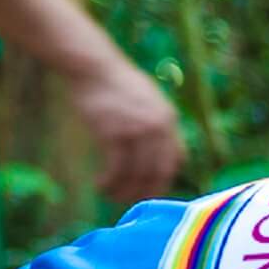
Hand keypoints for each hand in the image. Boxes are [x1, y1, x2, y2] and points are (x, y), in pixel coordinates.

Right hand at [66, 56, 181, 202]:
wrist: (92, 66)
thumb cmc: (116, 84)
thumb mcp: (149, 100)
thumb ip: (158, 125)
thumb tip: (160, 154)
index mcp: (170, 120)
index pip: (176, 160)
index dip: (163, 179)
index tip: (150, 189)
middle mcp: (159, 127)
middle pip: (159, 172)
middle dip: (145, 192)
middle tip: (130, 201)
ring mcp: (138, 130)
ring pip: (137, 174)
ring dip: (123, 190)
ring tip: (111, 196)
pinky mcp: (114, 133)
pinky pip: (116, 168)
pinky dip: (109, 181)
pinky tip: (100, 185)